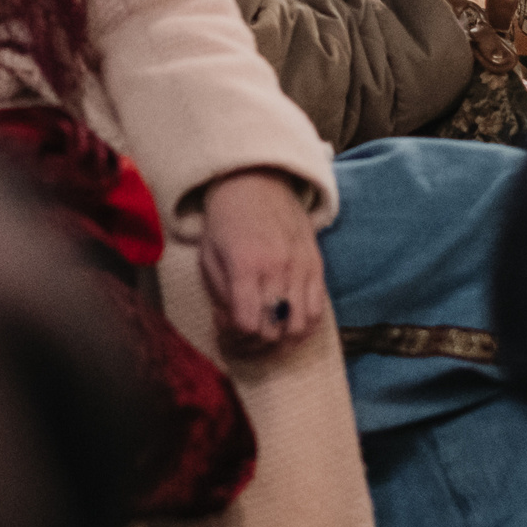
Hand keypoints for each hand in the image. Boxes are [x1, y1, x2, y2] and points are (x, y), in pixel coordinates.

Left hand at [198, 170, 325, 353]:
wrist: (257, 181)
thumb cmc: (226, 221)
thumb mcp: (209, 255)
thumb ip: (220, 295)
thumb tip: (232, 328)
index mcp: (246, 265)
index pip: (246, 325)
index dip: (232, 339)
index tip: (223, 330)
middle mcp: (278, 268)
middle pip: (272, 332)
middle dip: (252, 345)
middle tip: (240, 337)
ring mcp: (301, 268)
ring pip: (299, 328)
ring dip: (280, 342)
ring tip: (264, 335)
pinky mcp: (316, 266)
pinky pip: (318, 311)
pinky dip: (303, 328)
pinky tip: (286, 325)